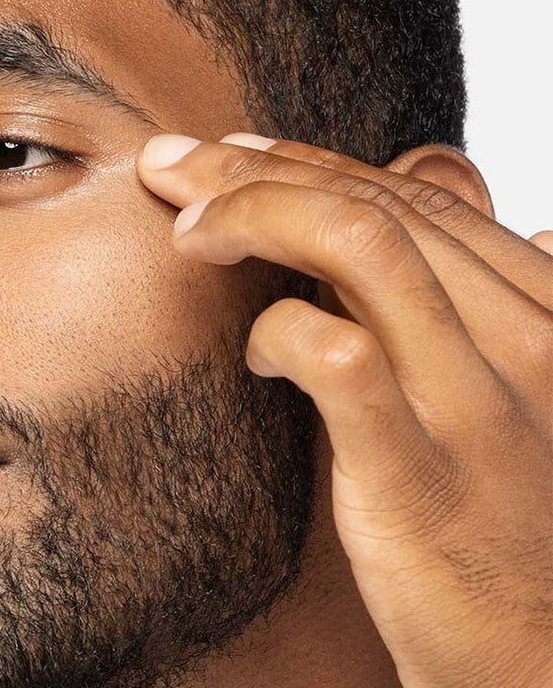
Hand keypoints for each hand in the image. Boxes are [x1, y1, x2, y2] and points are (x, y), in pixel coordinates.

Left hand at [137, 132, 551, 687]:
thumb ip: (498, 309)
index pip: (414, 194)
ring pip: (358, 245)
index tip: (232, 152)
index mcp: (549, 309)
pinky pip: (335, 353)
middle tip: (173, 163)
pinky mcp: (422, 476)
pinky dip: (273, 330)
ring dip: (253, 216)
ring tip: (187, 231)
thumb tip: (518, 224)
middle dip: (254, 166)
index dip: (310, 159)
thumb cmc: (527, 535)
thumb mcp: (527, 399)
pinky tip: (250, 353)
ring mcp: (479, 405)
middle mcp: (528, 339)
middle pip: (373, 203)